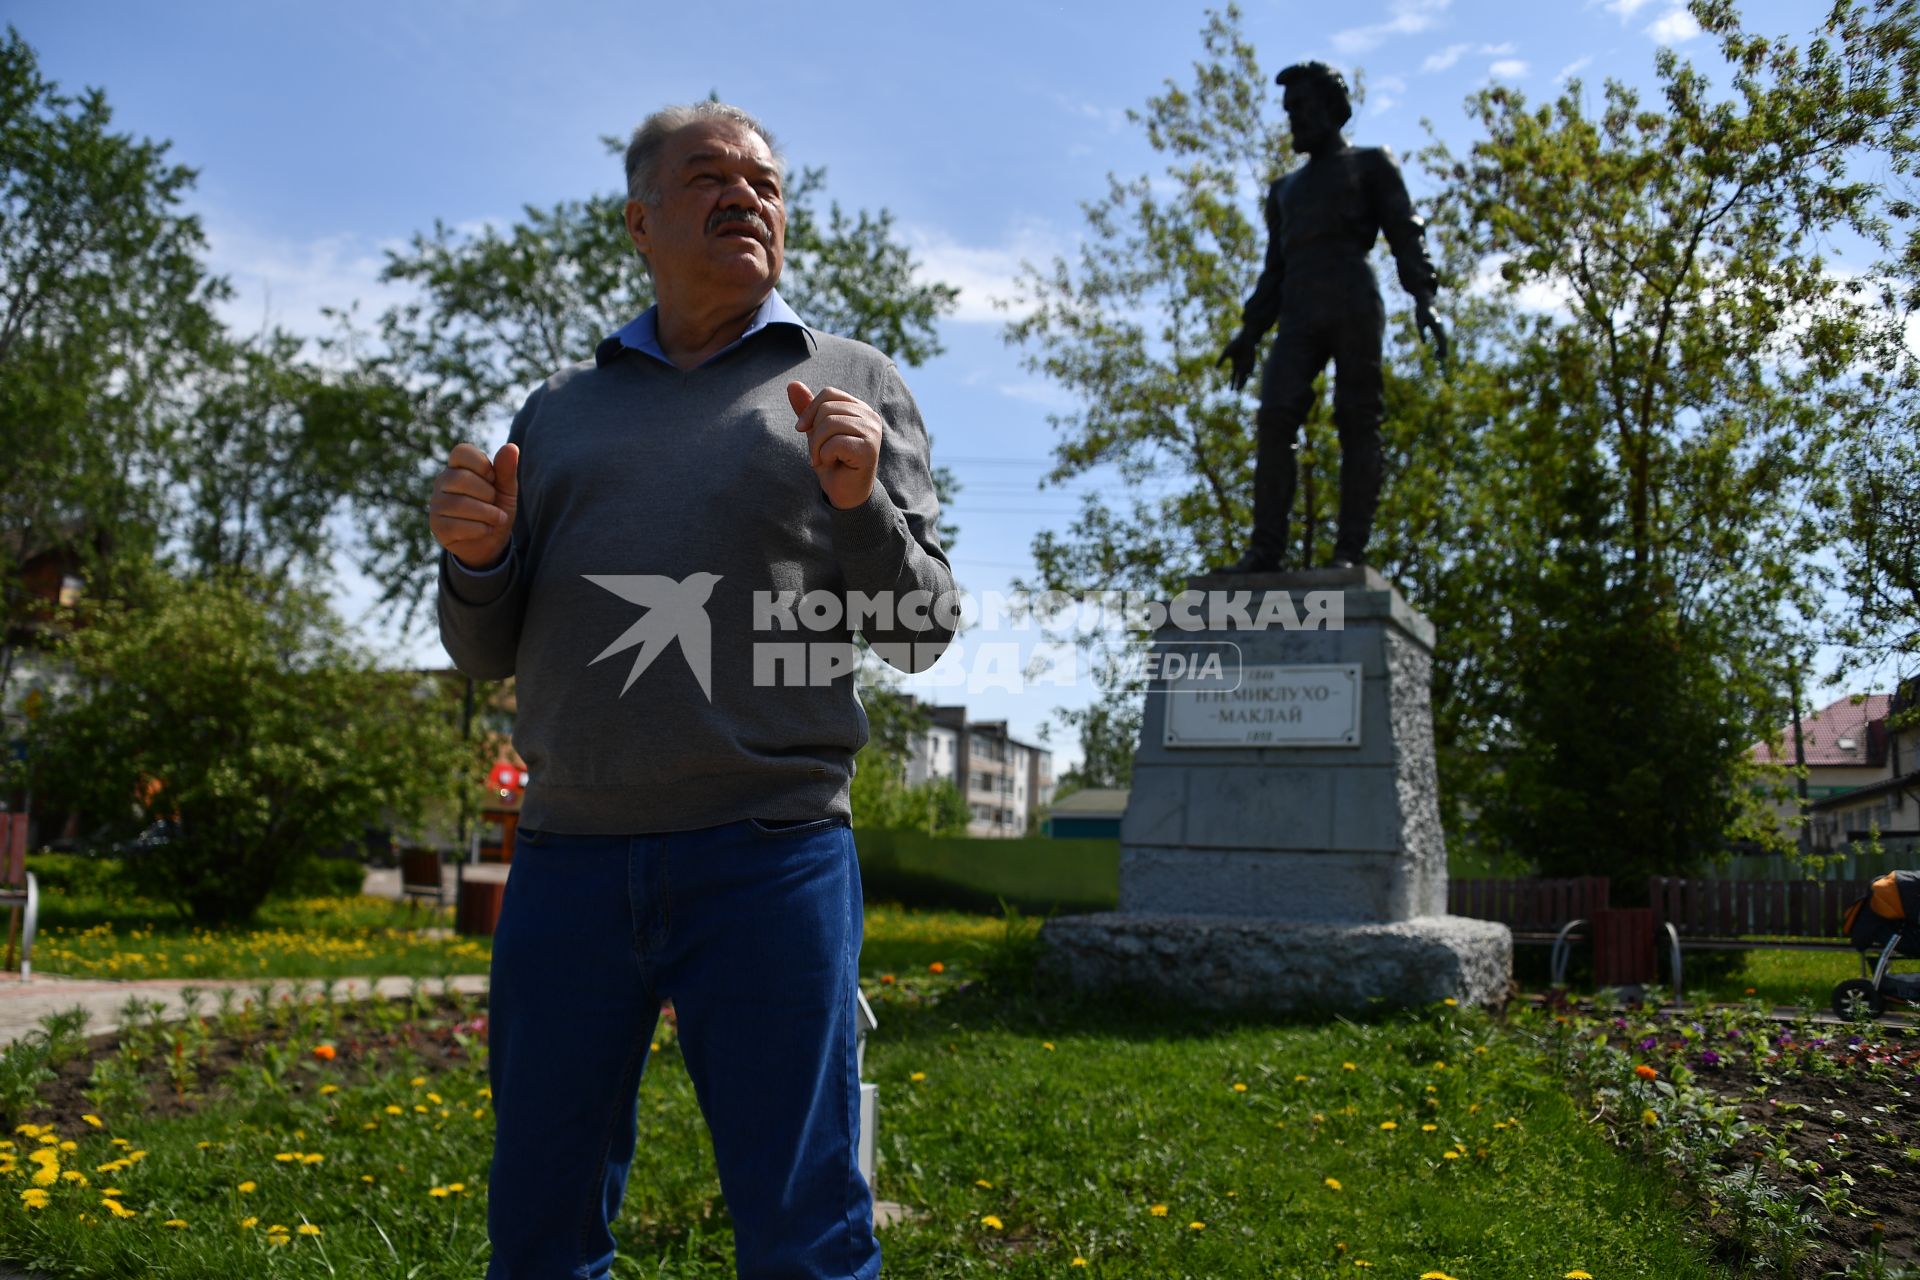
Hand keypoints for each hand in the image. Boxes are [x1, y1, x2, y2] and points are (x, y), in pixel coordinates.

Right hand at [430, 442, 519, 569]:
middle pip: (462, 479)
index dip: (483, 465)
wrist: (491, 542)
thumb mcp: (506, 489)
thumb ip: (506, 469)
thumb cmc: (496, 509)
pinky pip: (458, 526)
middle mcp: (442, 483)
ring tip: (496, 518)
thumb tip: (511, 447)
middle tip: (494, 503)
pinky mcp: (437, 527)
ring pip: (460, 504)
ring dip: (488, 514)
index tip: (492, 479)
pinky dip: (481, 529)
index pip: (461, 451)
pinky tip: (485, 530)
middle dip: (487, 494)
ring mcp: (436, 504)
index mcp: (457, 467)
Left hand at [788, 382, 881, 508]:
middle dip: (814, 433)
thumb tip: (792, 384)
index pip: (829, 393)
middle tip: (818, 452)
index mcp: (860, 408)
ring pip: (829, 424)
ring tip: (824, 459)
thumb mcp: (816, 432)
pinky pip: (835, 443)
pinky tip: (834, 464)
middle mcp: (870, 416)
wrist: (846, 494)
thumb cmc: (833, 462)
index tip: (801, 429)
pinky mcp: (869, 449)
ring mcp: (872, 432)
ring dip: (818, 446)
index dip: (810, 410)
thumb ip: (808, 409)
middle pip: (827, 408)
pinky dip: (825, 456)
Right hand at [1218, 332, 1256, 392]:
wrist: (1246, 338)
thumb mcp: (1226, 352)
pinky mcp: (1252, 361)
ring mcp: (1247, 364)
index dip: (1231, 383)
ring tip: (1240, 388)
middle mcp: (1242, 366)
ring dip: (1243, 382)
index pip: (1233, 377)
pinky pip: (1250, 369)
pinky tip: (1247, 377)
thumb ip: (1221, 360)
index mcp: (1235, 365)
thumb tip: (1215, 368)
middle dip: (1238, 385)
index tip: (1230, 390)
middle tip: (1235, 392)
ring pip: (1245, 376)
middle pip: (1240, 378)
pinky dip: (1249, 373)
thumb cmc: (1236, 344)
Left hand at [1415, 296, 1449, 370]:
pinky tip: (1437, 353)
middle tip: (1441, 361)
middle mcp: (1440, 327)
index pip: (1442, 339)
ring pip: (1443, 341)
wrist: (1425, 302)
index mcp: (1437, 326)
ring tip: (1439, 359)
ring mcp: (1440, 328)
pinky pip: (1440, 339)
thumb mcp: (1419, 322)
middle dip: (1444, 351)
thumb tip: (1424, 343)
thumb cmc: (1421, 311)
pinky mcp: (1438, 329)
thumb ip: (1422, 332)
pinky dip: (1440, 346)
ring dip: (1442, 350)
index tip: (1442, 356)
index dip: (1443, 348)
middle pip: (1444, 341)